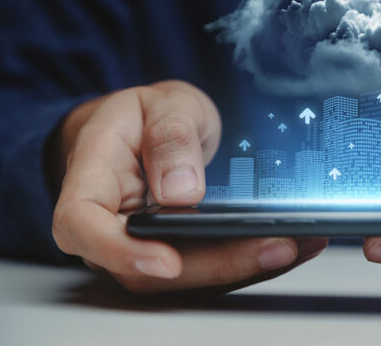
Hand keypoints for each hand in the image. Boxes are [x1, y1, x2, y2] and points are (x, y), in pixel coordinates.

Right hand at [51, 80, 326, 293]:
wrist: (150, 127)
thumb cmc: (147, 114)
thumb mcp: (164, 104)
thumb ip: (171, 137)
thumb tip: (181, 191)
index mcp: (92, 177)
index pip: (81, 224)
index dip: (119, 250)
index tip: (168, 260)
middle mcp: (109, 223)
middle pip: (145, 267)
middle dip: (216, 265)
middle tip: (277, 246)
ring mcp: (139, 245)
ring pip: (183, 276)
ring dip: (243, 267)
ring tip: (298, 244)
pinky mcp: (173, 252)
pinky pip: (206, 266)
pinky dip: (250, 259)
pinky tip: (292, 244)